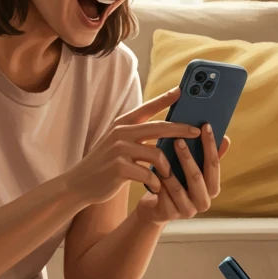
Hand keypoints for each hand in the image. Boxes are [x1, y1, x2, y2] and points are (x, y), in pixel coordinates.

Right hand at [63, 86, 200, 205]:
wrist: (80, 184)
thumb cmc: (106, 164)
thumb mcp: (119, 143)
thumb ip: (138, 135)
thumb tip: (167, 131)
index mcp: (122, 123)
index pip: (148, 107)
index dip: (165, 98)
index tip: (182, 91)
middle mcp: (121, 132)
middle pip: (159, 127)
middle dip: (182, 129)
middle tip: (198, 132)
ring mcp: (119, 149)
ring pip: (157, 154)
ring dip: (168, 168)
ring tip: (169, 176)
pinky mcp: (119, 168)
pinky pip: (148, 174)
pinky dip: (156, 183)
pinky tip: (156, 188)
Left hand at [135, 123, 230, 224]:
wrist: (156, 208)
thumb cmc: (177, 183)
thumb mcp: (192, 171)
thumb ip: (207, 158)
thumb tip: (226, 138)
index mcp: (213, 189)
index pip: (214, 165)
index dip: (210, 145)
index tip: (205, 126)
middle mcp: (204, 202)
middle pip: (197, 177)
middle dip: (187, 157)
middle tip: (178, 140)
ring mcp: (187, 211)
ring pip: (178, 188)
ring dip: (169, 170)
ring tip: (160, 152)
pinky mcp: (170, 215)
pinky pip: (163, 196)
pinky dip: (157, 182)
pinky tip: (150, 170)